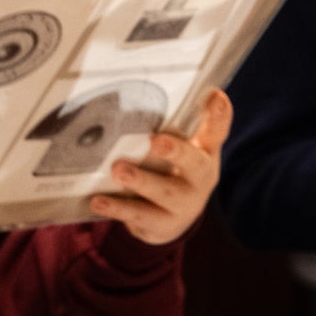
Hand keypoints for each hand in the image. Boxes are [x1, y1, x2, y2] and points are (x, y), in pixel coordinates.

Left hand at [91, 90, 231, 246]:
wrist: (170, 221)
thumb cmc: (176, 174)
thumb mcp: (184, 149)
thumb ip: (182, 122)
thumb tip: (188, 90)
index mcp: (204, 156)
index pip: (216, 132)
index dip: (218, 116)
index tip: (215, 95)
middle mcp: (199, 181)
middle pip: (194, 165)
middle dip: (175, 152)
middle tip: (155, 141)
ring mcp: (182, 206)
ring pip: (163, 194)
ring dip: (141, 181)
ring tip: (118, 170)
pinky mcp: (160, 225)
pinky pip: (138, 217)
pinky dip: (116, 209)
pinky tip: (97, 201)